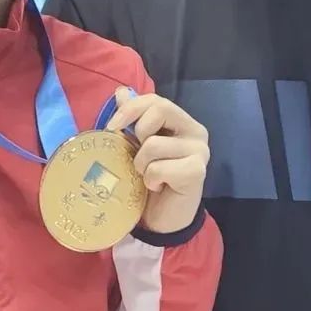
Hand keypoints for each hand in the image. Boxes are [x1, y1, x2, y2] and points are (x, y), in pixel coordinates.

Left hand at [106, 88, 209, 235]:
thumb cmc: (150, 179)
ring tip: (149, 177)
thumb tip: (121, 91)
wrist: (163, 219)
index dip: (130, 109)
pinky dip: (151, 179)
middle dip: (138, 133)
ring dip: (141, 165)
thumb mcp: (137, 146)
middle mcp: (196, 132)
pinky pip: (159, 168)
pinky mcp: (197, 171)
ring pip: (153, 144)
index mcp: (182, 121)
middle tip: (137, 156)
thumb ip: (133, 118)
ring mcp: (200, 151)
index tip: (110, 128)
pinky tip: (159, 187)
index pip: (155, 100)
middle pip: (160, 110)